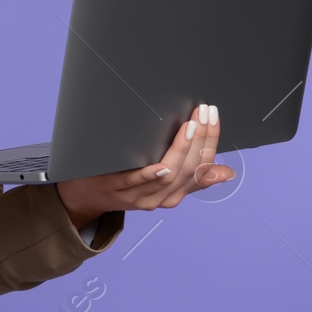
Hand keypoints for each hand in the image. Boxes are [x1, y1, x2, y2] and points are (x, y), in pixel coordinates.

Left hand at [56, 103, 235, 228]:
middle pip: (188, 170)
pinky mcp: (115, 190)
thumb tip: (227, 172)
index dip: (210, 143)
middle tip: (205, 113)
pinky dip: (152, 174)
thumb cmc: (125, 183)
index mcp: (173, 195)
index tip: (213, 117)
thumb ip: (191, 177)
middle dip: (201, 140)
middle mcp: (159, 198)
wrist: (84, 197)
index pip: (201, 168)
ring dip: (181, 151)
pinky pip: (136, 183)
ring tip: (190, 127)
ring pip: (168, 176)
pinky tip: (162, 165)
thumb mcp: (161, 183)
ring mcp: (137, 196)